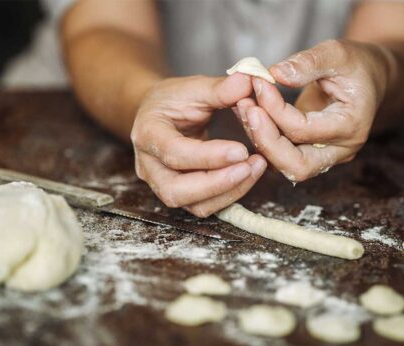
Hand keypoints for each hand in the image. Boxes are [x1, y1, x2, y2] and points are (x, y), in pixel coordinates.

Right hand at [131, 74, 267, 216]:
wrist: (160, 116)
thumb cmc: (174, 101)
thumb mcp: (193, 87)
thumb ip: (219, 88)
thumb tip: (248, 81)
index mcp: (148, 134)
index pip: (174, 153)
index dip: (208, 156)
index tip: (241, 150)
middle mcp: (149, 166)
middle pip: (177, 190)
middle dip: (218, 183)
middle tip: (250, 166)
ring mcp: (162, 184)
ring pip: (193, 205)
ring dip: (228, 192)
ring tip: (256, 168)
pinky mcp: (181, 194)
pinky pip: (205, 206)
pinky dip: (230, 195)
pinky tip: (249, 175)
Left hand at [236, 39, 391, 181]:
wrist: (367, 79)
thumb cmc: (355, 65)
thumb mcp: (337, 53)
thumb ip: (308, 63)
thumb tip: (275, 74)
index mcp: (351, 126)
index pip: (303, 130)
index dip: (275, 109)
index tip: (258, 82)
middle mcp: (339, 150)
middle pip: (296, 166)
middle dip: (265, 140)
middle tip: (245, 108)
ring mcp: (324, 156)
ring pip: (284, 166)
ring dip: (259, 139)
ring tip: (242, 107)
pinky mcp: (308, 153)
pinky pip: (280, 156)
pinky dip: (261, 137)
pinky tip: (248, 112)